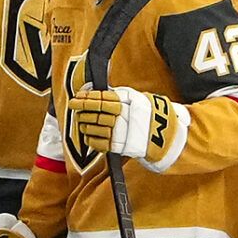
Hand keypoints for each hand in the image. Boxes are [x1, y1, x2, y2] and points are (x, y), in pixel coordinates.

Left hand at [67, 87, 188, 169]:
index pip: (102, 99)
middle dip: (82, 110)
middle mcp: (123, 118)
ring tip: (80, 122)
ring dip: (84, 124)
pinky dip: (90, 139)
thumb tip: (96, 90)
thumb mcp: (136, 98)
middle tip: (74, 108)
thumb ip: (118, 95)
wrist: (163, 136)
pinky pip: (98, 143)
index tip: (76, 97)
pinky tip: (87, 135)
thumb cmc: (147, 115)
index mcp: (127, 104)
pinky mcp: (119, 147)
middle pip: (96, 113)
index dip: (87, 98)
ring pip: (94, 128)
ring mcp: (120, 133)